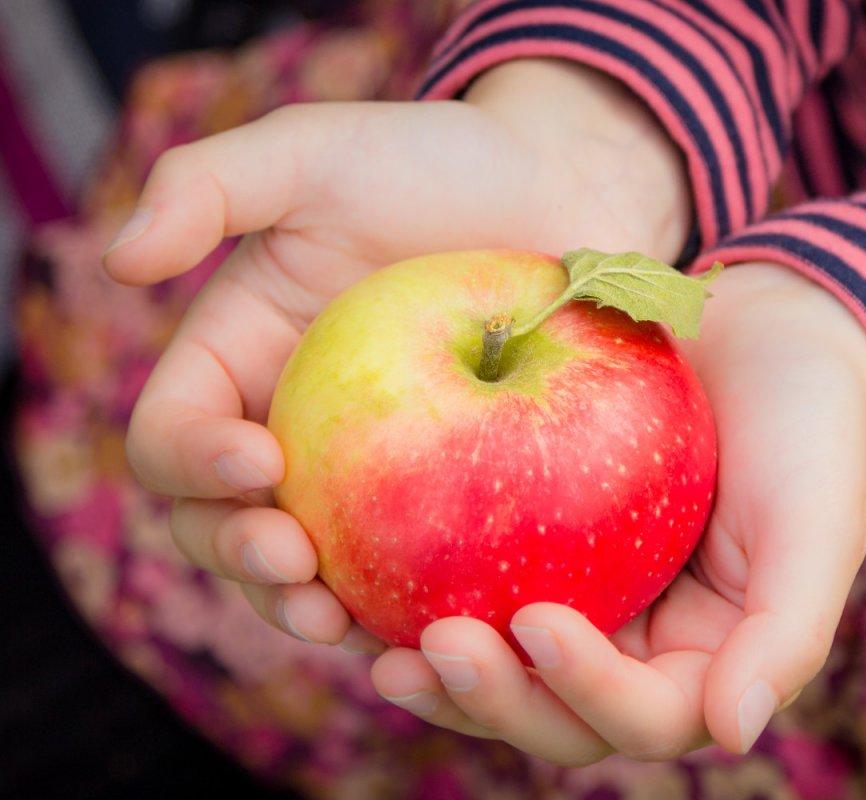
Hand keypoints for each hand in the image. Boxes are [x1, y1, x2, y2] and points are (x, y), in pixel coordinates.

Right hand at [107, 59, 689, 644]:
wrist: (557, 190)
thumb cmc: (434, 165)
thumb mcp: (314, 151)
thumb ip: (208, 185)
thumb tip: (120, 261)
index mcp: (241, 365)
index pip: (175, 436)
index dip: (193, 463)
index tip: (258, 458)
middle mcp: (292, 432)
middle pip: (225, 526)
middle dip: (241, 557)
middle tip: (293, 561)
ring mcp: (368, 475)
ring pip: (311, 570)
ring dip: (307, 608)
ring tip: (340, 622)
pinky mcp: (443, 499)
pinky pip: (408, 569)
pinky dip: (405, 606)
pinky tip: (433, 623)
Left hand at [369, 263, 865, 761]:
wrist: (774, 335)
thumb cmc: (810, 425)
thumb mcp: (818, 519)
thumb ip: (787, 631)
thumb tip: (733, 733)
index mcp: (705, 660)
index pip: (644, 714)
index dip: (587, 689)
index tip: (537, 620)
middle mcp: (639, 645)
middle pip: (556, 712)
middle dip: (495, 698)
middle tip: (433, 648)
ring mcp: (588, 599)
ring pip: (507, 666)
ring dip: (448, 673)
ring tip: (380, 647)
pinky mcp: (541, 544)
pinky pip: (480, 580)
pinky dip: (428, 588)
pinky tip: (371, 573)